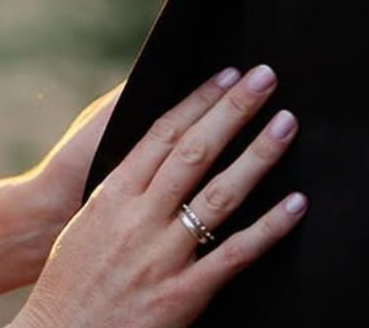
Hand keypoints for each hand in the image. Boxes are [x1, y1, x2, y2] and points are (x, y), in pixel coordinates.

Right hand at [15, 65, 305, 327]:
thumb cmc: (73, 274)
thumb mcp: (92, 215)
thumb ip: (125, 182)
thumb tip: (155, 145)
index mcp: (114, 190)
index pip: (163, 132)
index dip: (198, 100)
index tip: (227, 76)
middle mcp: (140, 214)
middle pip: (195, 150)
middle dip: (232, 110)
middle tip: (265, 79)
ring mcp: (163, 252)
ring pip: (218, 193)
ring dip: (256, 155)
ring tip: (285, 125)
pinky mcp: (182, 292)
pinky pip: (233, 254)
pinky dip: (268, 228)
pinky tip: (295, 206)